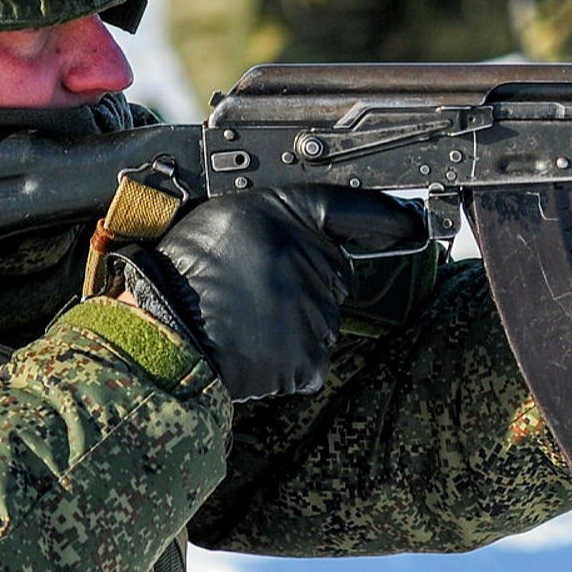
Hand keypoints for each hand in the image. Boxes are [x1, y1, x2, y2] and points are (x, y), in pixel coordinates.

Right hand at [123, 188, 423, 400]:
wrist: (161, 329)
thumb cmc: (182, 272)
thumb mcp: (226, 215)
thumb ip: (278, 221)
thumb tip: (314, 234)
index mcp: (291, 218)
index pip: (354, 211)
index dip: (386, 218)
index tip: (410, 224)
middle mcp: (313, 261)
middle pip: (333, 275)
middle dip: (305, 282)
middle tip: (253, 288)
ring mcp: (315, 314)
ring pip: (321, 319)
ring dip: (292, 323)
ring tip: (243, 320)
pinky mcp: (309, 359)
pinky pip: (309, 359)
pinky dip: (286, 361)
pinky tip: (252, 348)